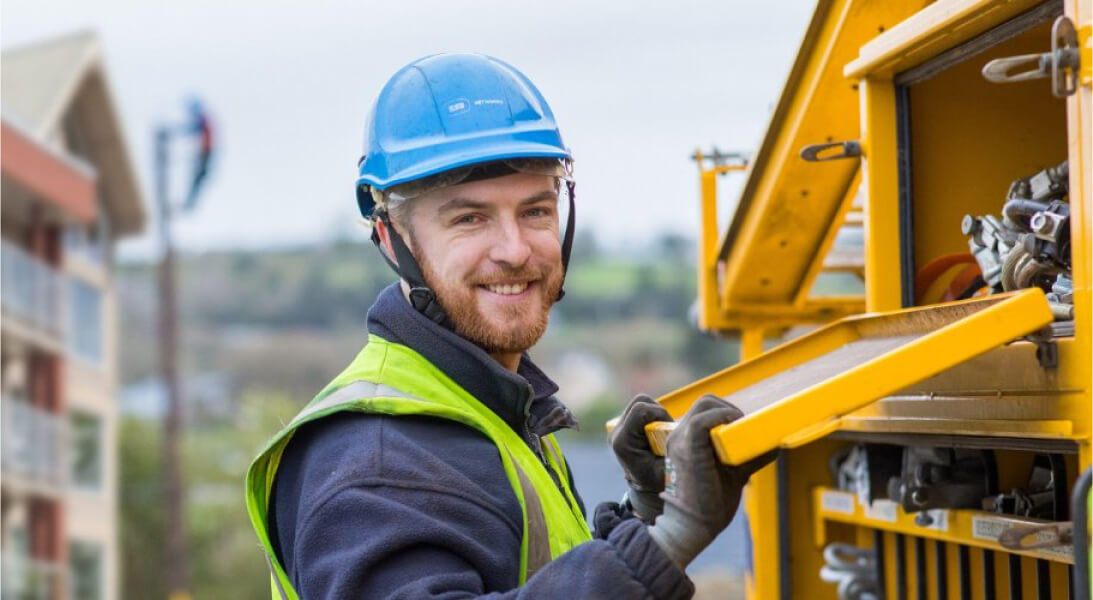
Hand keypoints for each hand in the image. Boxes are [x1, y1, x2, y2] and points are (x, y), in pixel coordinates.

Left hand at [610, 394, 672, 522]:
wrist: (646, 491)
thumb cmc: (661, 483)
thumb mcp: (670, 468)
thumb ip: (676, 449)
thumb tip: (693, 429)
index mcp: (623, 442)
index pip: (641, 410)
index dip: (660, 416)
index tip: (670, 432)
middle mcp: (616, 433)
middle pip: (640, 402)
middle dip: (659, 413)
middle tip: (668, 432)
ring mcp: (617, 428)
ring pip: (640, 402)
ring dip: (656, 414)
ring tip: (664, 433)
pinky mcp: (623, 425)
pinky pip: (640, 409)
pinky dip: (653, 416)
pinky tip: (658, 433)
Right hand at [646, 394, 774, 568]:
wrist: (691, 527)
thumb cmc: (708, 505)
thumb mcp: (733, 474)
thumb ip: (747, 457)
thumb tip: (774, 445)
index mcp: (686, 440)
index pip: (705, 409)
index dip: (727, 413)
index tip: (743, 429)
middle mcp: (679, 435)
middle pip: (705, 401)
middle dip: (730, 408)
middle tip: (745, 429)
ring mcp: (681, 440)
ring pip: (705, 404)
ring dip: (729, 412)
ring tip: (742, 432)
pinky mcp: (687, 448)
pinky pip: (703, 420)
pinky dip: (723, 419)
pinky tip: (736, 433)